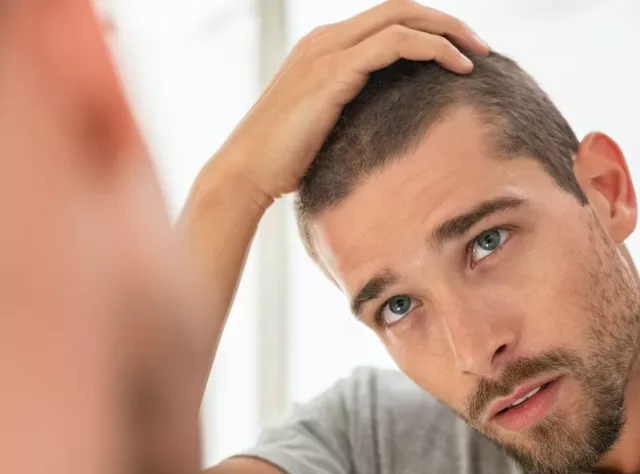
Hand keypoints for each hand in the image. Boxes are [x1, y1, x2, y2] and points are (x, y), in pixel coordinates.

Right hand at [212, 0, 488, 207]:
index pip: (387, 21)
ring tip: (479, 55)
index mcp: (324, 49)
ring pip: (402, 17)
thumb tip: (386, 125)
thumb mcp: (323, 126)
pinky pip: (394, 44)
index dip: (429, 30)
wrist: (246, 172)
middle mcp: (325, 40)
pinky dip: (432, 49)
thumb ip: (350, 111)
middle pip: (400, 8)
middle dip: (447, 22)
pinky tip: (458, 68)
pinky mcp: (332, 73)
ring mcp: (327, 52)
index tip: (460, 54)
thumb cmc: (284, 160)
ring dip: (448, 31)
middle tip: (482, 47)